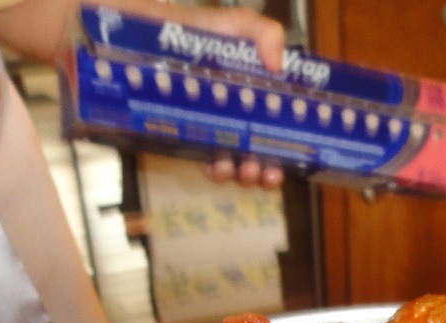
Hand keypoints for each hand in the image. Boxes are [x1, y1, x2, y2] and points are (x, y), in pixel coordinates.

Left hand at [171, 5, 286, 189]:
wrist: (154, 34)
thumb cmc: (201, 32)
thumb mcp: (239, 25)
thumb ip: (265, 34)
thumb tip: (279, 67)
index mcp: (255, 99)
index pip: (276, 128)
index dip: (287, 147)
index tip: (292, 157)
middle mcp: (237, 119)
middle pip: (257, 154)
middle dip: (265, 171)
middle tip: (266, 172)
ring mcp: (212, 130)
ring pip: (233, 163)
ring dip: (242, 174)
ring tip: (243, 170)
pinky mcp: (187, 136)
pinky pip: (203, 160)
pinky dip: (213, 169)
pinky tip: (216, 166)